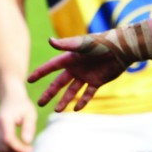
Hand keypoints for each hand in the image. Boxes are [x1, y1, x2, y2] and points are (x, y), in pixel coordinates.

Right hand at [0, 88, 36, 151]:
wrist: (10, 98)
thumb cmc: (22, 106)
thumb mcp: (30, 113)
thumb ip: (29, 126)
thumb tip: (27, 142)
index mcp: (5, 120)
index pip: (8, 139)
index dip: (19, 148)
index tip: (30, 149)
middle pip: (3, 146)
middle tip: (30, 150)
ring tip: (24, 149)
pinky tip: (17, 148)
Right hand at [28, 26, 151, 110]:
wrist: (122, 48)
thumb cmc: (102, 42)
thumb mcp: (83, 44)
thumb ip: (66, 44)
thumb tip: (49, 41)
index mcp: (70, 58)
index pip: (51, 67)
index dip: (40, 73)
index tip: (29, 79)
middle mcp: (76, 68)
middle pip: (59, 83)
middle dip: (49, 93)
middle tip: (40, 103)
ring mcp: (86, 75)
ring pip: (72, 91)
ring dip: (64, 100)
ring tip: (57, 111)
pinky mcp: (97, 81)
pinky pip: (88, 93)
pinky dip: (83, 101)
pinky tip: (76, 108)